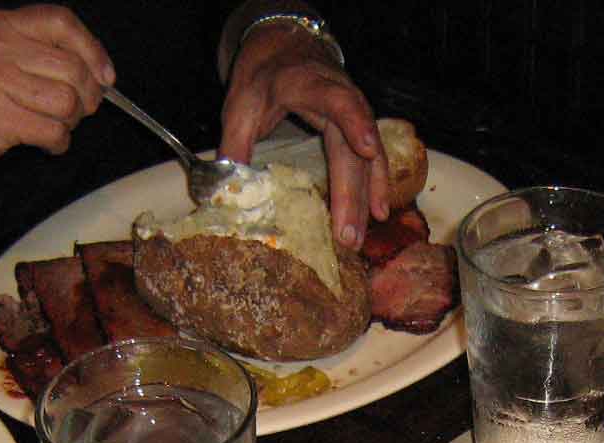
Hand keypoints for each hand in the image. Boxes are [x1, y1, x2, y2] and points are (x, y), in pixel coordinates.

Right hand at [0, 5, 115, 189]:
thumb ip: (36, 54)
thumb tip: (98, 71)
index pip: (61, 21)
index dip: (92, 50)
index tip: (105, 76)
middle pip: (73, 68)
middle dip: (85, 99)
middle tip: (72, 113)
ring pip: (68, 102)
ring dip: (68, 124)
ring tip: (48, 127)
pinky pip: (53, 131)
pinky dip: (56, 144)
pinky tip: (40, 143)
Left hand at [220, 23, 388, 248]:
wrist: (283, 46)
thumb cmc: (262, 77)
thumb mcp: (240, 104)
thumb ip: (234, 145)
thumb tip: (225, 191)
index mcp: (306, 83)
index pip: (336, 100)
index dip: (354, 122)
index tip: (367, 150)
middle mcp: (339, 96)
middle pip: (351, 147)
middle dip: (351, 193)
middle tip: (347, 235)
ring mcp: (354, 111)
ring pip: (366, 156)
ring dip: (364, 197)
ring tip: (360, 234)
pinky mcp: (359, 125)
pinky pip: (372, 157)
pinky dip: (376, 185)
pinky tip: (379, 212)